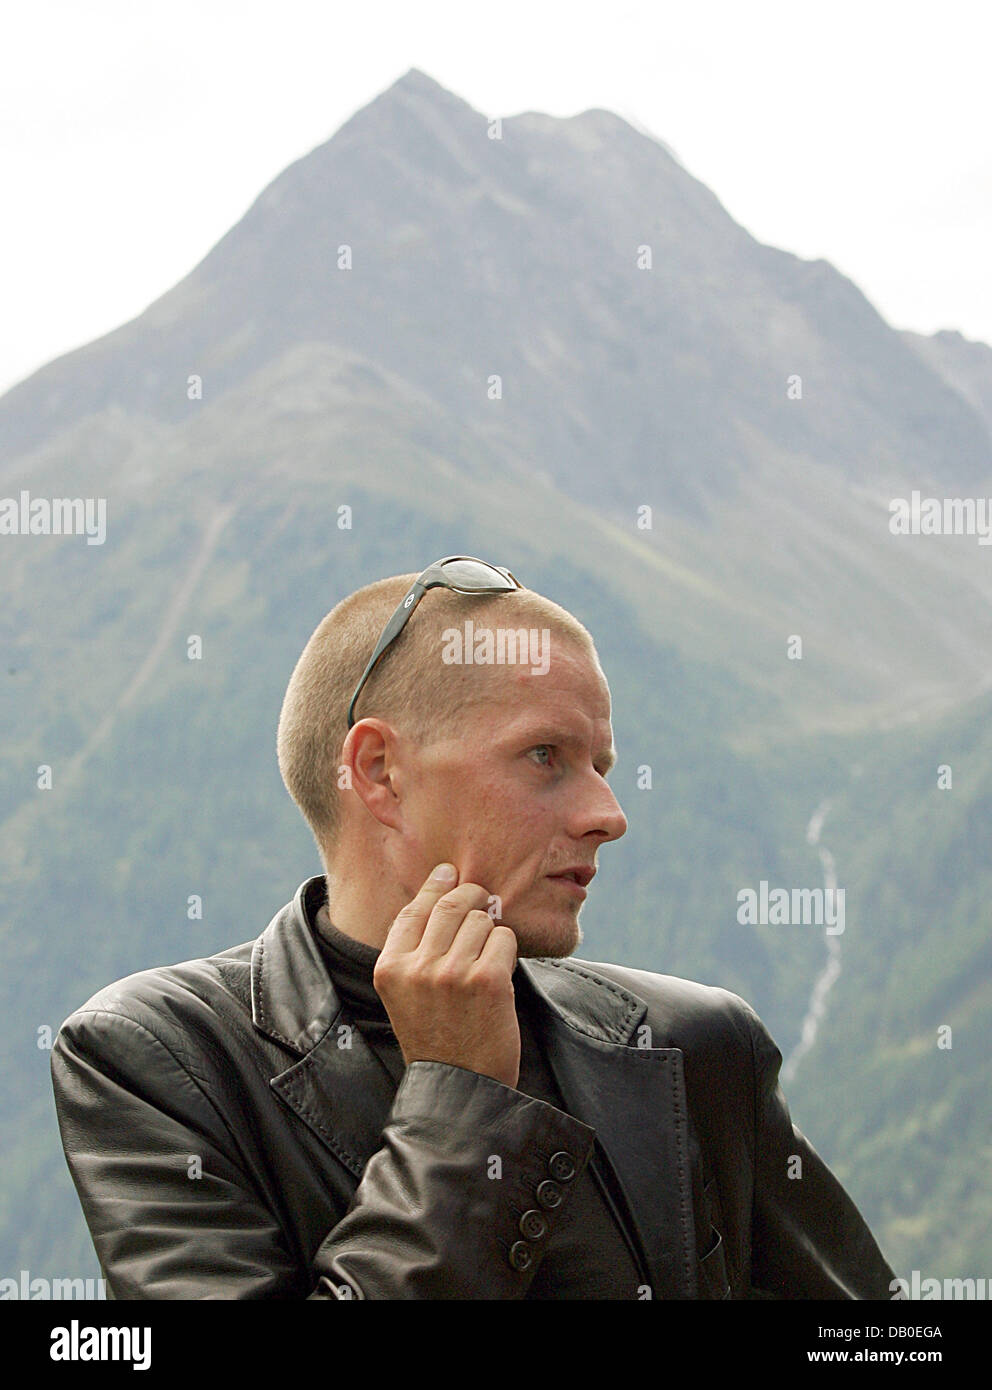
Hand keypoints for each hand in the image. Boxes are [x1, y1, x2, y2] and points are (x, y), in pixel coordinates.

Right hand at [373, 864, 520, 1088]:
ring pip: (482, 920)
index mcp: (390, 968)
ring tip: (485, 960)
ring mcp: (452, 972)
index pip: (413, 909)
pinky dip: (506, 950)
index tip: (448, 872)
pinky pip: (504, 938)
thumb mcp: (406, 995)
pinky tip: (498, 974)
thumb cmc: (437, 1039)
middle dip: (472, 896)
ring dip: (490, 932)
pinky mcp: (487, 979)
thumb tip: (446, 893)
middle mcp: (418, 967)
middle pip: (451, 904)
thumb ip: (416, 950)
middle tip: (482, 899)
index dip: (434, 885)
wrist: (459, 1089)